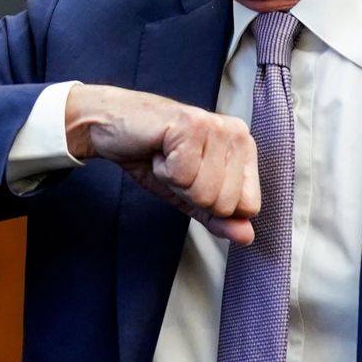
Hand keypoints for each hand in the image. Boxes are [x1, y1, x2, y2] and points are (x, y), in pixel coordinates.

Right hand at [64, 84, 260, 243]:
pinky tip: (159, 150)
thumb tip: (245, 237)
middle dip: (191, 194)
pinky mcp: (192, 125)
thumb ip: (218, 218)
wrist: (112, 126)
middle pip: (226, 204)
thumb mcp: (189, 195)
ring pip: (205, 192)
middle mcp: (238, 134)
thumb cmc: (152, 155)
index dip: (212, 205)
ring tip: (167, 158)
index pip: (249, 207)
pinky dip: (162, 170)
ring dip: (175, 181)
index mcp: (245, 150)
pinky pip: (183, 176)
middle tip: (176, 167)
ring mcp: (217, 127)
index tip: (193, 179)